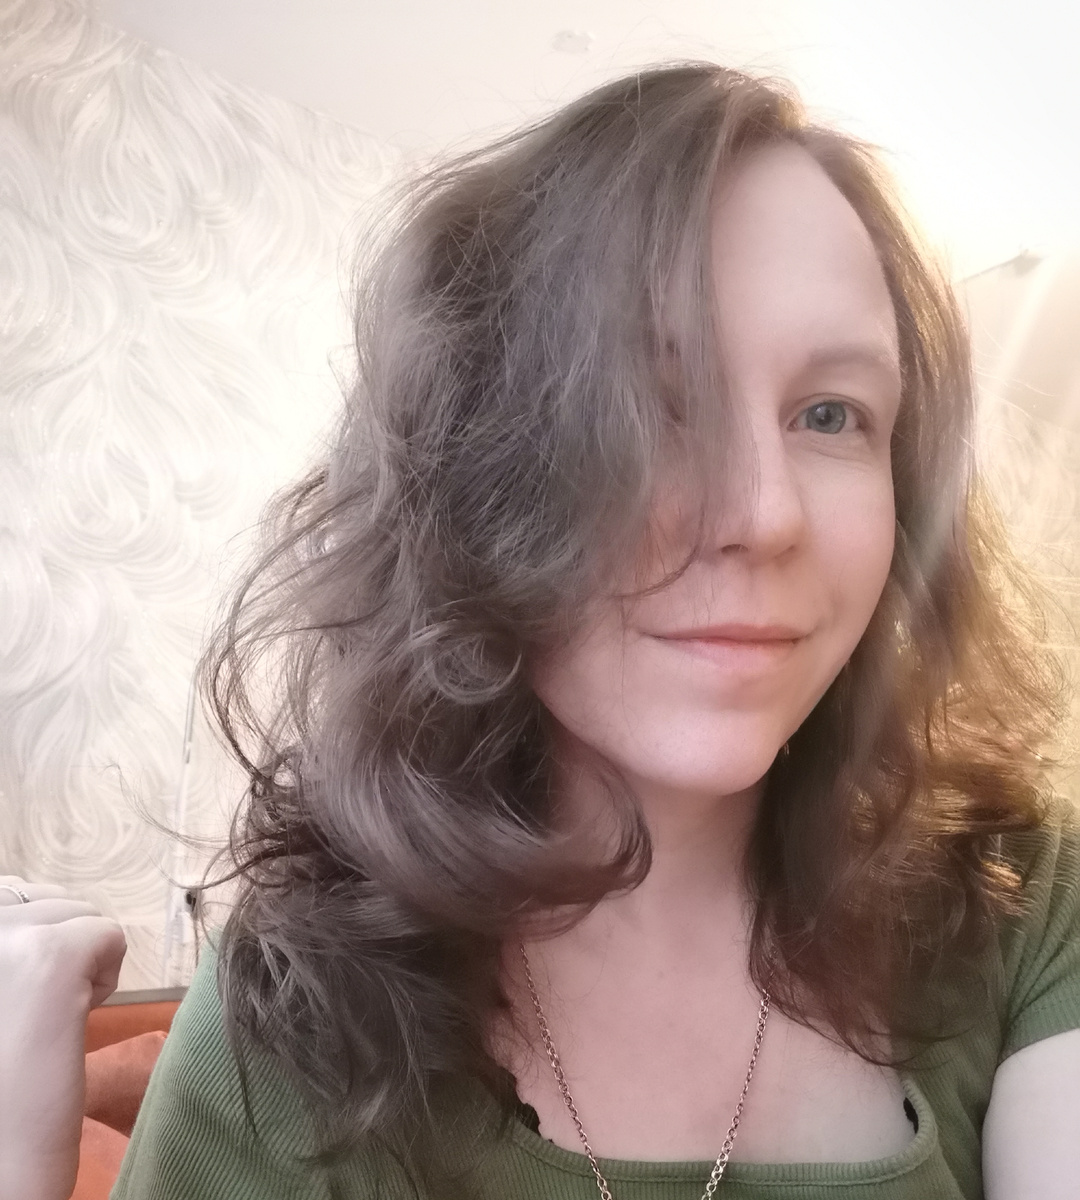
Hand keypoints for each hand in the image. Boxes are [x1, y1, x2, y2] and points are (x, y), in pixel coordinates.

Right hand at [0, 877, 126, 1199]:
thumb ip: (5, 949)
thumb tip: (35, 900)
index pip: (7, 893)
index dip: (28, 936)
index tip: (18, 992)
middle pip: (43, 899)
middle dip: (57, 947)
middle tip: (34, 1013)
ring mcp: (3, 937)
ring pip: (77, 913)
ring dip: (80, 961)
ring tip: (46, 1021)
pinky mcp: (49, 957)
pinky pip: (108, 932)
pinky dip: (107, 972)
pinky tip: (77, 1019)